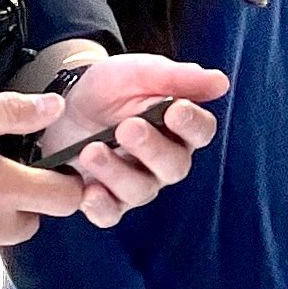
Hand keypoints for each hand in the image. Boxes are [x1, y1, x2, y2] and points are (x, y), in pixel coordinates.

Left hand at [43, 55, 230, 224]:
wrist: (66, 101)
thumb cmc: (110, 87)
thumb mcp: (139, 73)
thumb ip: (178, 77)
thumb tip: (221, 83)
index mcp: (180, 127)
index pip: (201, 131)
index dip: (192, 124)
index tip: (175, 110)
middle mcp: (165, 160)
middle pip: (174, 166)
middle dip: (151, 148)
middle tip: (126, 127)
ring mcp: (137, 183)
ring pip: (141, 191)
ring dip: (117, 172)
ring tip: (91, 150)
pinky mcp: (107, 199)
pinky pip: (110, 215)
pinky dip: (100, 206)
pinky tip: (88, 191)